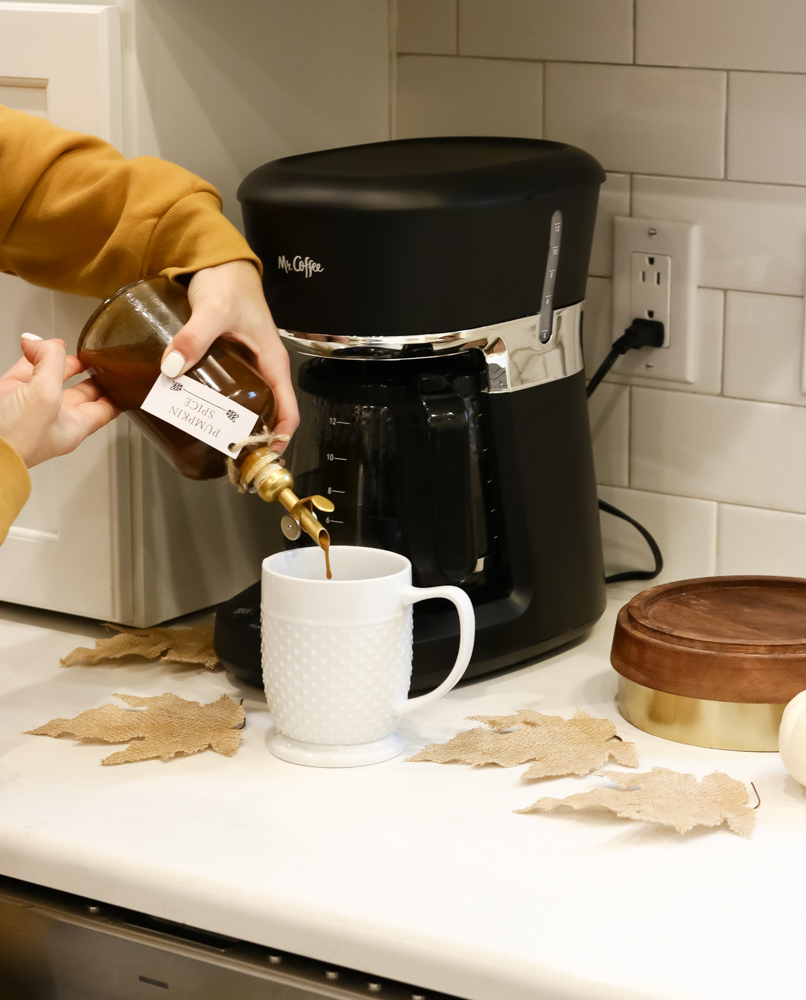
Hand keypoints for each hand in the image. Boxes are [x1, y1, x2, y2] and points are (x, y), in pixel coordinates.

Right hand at [0, 335, 117, 467]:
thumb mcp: (45, 395)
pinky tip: (31, 344)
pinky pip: (24, 371)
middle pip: (80, 390)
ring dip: (54, 358)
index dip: (117, 391)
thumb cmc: (13, 440)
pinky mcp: (8, 396)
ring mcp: (31, 406)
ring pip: (50, 377)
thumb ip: (53, 363)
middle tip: (95, 355)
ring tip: (56, 344)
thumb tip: (46, 343)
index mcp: (75, 427)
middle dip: (88, 371)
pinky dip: (29, 356)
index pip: (106, 407)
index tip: (125, 376)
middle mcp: (54, 417)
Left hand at [159, 260, 298, 446]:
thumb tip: (172, 367)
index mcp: (272, 362)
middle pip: (265, 413)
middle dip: (250, 436)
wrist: (217, 259)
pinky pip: (226, 389)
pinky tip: (193, 409)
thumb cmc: (229, 282)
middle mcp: (262, 368)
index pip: (288, 410)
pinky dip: (214, 403)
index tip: (261, 456)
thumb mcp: (213, 310)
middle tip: (227, 453)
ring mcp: (245, 365)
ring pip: (244, 403)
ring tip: (207, 438)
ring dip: (230, 422)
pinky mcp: (227, 359)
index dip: (279, 437)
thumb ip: (193, 337)